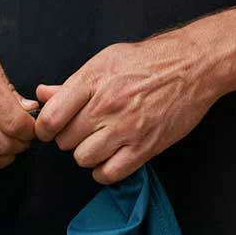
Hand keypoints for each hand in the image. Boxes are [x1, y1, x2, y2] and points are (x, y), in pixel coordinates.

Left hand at [34, 30, 219, 183]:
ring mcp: (126, 128)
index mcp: (93, 81)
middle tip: (82, 130)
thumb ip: (72, 84)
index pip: (51, 118)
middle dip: (68, 138)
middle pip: (65, 141)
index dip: (44, 129)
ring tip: (98, 142)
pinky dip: (104, 171)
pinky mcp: (145, 147)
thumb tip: (42, 95)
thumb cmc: (148, 61)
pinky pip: (109, 174)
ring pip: (83, 159)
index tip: (49, 130)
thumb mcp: (105, 61)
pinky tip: (109, 158)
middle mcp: (107, 106)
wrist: (193, 66)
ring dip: (86, 154)